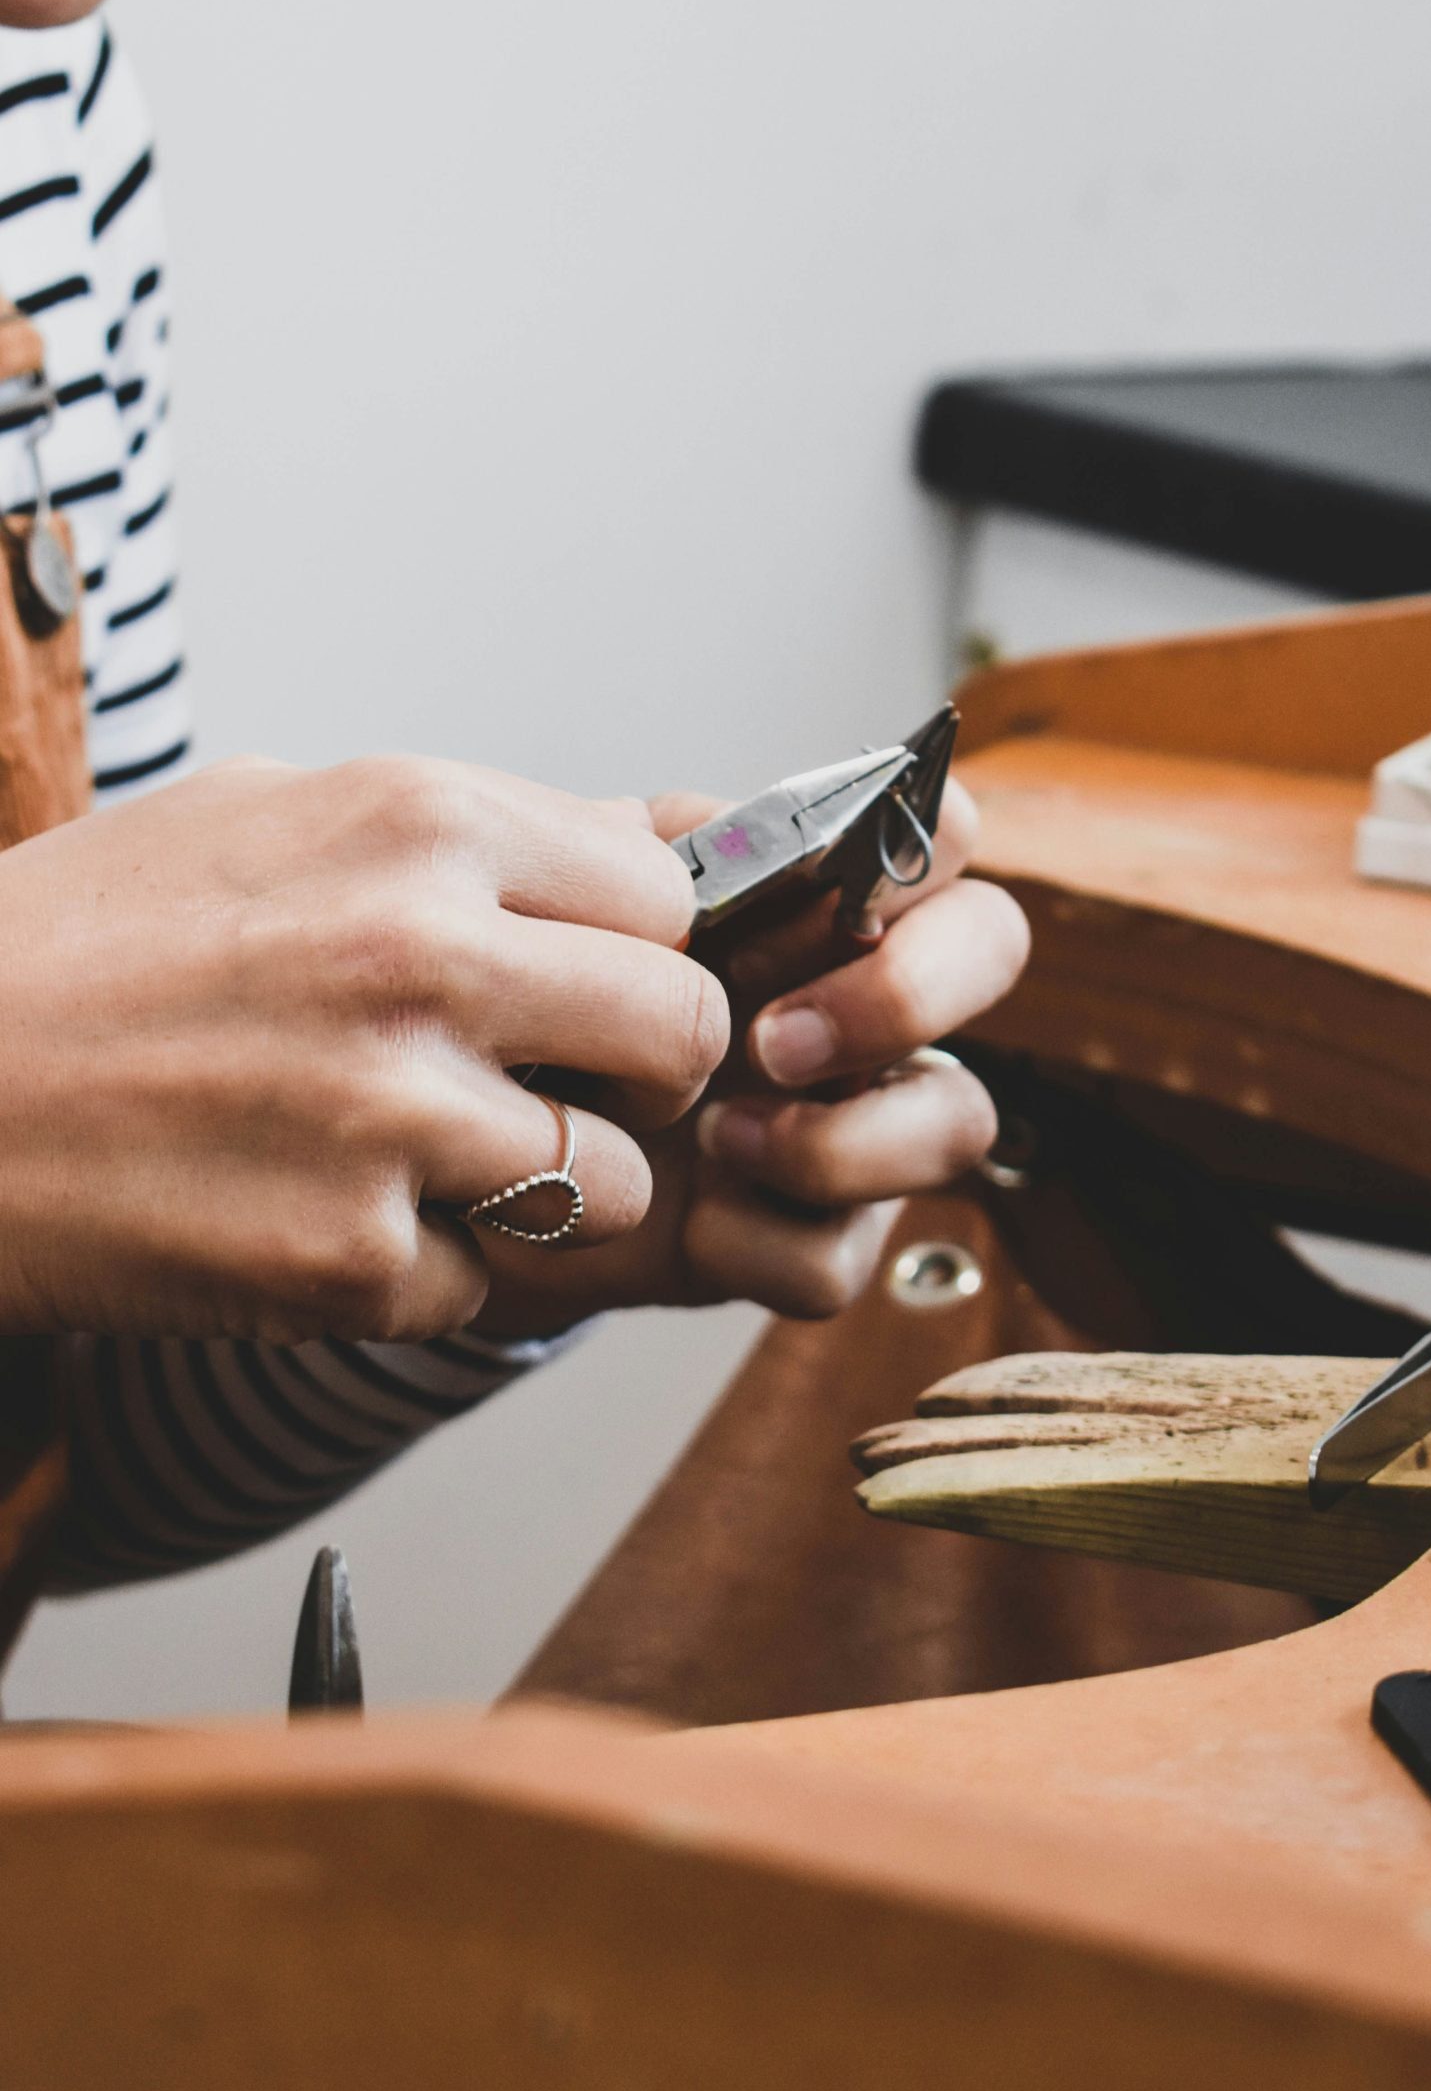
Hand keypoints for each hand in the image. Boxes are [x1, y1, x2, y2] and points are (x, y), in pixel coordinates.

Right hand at [0, 757, 724, 1339]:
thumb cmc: (85, 937)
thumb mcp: (274, 808)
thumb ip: (470, 830)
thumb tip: (642, 844)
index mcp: (421, 820)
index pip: (670, 892)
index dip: (646, 944)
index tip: (603, 971)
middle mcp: (427, 959)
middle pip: (686, 1031)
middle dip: (646, 1066)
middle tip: (575, 1077)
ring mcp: (390, 1119)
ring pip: (614, 1182)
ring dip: (551, 1185)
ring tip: (437, 1155)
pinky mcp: (343, 1259)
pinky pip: (485, 1283)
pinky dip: (426, 1266)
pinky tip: (327, 1212)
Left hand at [470, 776, 1029, 1332]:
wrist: (486, 1148)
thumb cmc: (554, 1007)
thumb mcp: (579, 911)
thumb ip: (646, 862)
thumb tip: (708, 842)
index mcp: (820, 896)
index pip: (939, 827)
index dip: (901, 856)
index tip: (789, 908)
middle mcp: (870, 996)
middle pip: (996, 944)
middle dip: (905, 993)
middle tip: (772, 1040)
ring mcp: (863, 1117)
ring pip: (960, 1119)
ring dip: (836, 1139)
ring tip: (715, 1141)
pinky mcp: (820, 1236)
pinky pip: (841, 1254)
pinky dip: (753, 1241)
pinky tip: (688, 1220)